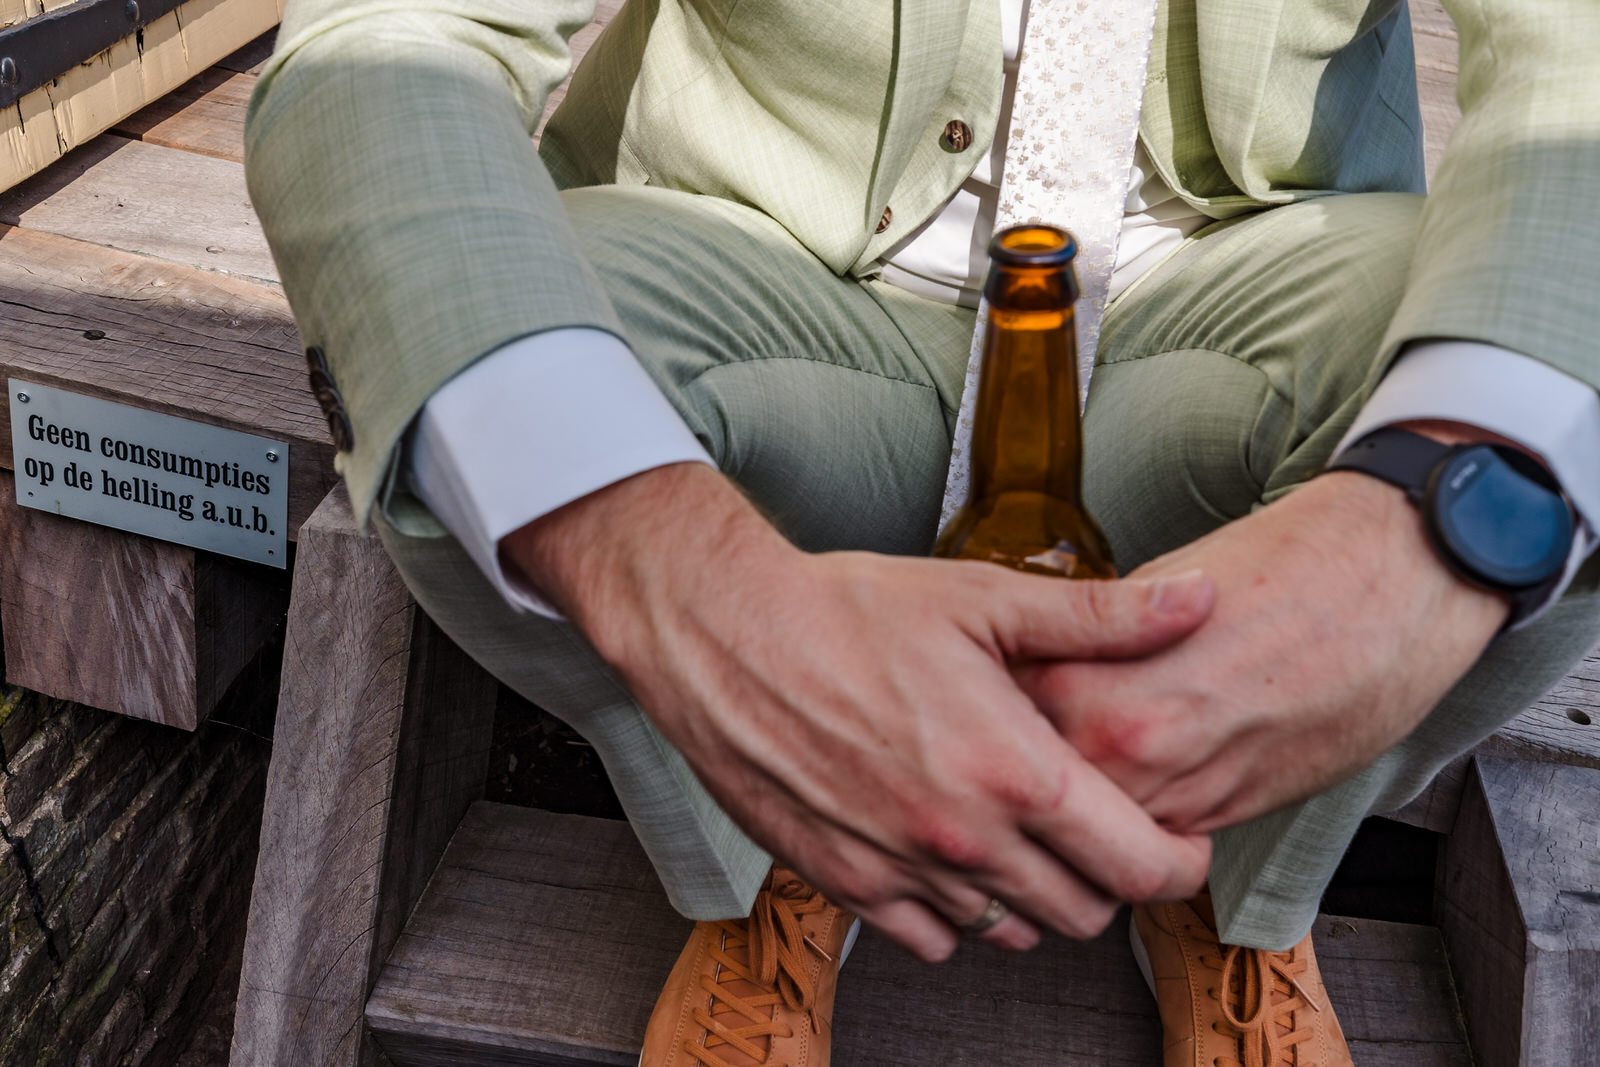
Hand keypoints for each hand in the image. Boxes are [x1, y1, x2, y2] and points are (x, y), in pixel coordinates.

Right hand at [503, 463, 1214, 960]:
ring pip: (1010, 932)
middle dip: (1110, 877)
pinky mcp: (845, 882)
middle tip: (1099, 826)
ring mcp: (902, 869)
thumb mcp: (984, 598)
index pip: (1140, 865)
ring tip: (1023, 834)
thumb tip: (1195, 604)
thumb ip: (1100, 617)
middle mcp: (965, 838)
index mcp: (1015, 771)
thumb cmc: (848, 609)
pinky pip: (931, 939)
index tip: (1178, 837)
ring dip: (1033, 894)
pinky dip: (957, 911)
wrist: (723, 634)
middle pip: (1084, 912)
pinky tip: (951, 852)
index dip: (1180, 861)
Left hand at [1016, 440, 1510, 834]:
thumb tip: (1031, 665)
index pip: (992, 727)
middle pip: (1025, 795)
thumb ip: (1083, 644)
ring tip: (1050, 782)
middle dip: (1006, 779)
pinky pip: (1148, 839)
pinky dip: (1126, 825)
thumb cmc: (1274, 569)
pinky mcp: (1226, 816)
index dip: (974, 719)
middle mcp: (1124, 753)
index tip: (963, 710)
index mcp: (1090, 686)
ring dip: (1064, 814)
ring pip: (1085, 833)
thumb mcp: (1142, 595)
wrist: (1387, 586)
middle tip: (992, 757)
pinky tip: (1125, 791)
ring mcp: (1177, 795)